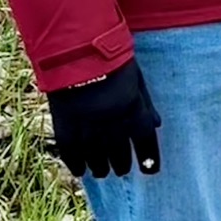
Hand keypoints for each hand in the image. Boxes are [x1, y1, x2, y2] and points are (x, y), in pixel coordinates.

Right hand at [48, 59, 161, 178]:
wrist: (75, 48)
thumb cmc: (111, 60)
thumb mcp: (136, 77)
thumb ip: (146, 103)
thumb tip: (157, 124)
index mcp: (132, 107)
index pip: (144, 139)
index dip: (148, 157)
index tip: (150, 170)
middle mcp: (111, 120)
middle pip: (119, 151)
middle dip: (121, 164)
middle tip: (121, 170)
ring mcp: (87, 123)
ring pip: (95, 155)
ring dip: (100, 167)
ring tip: (102, 172)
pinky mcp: (64, 122)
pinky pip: (70, 150)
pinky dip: (75, 162)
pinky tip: (80, 170)